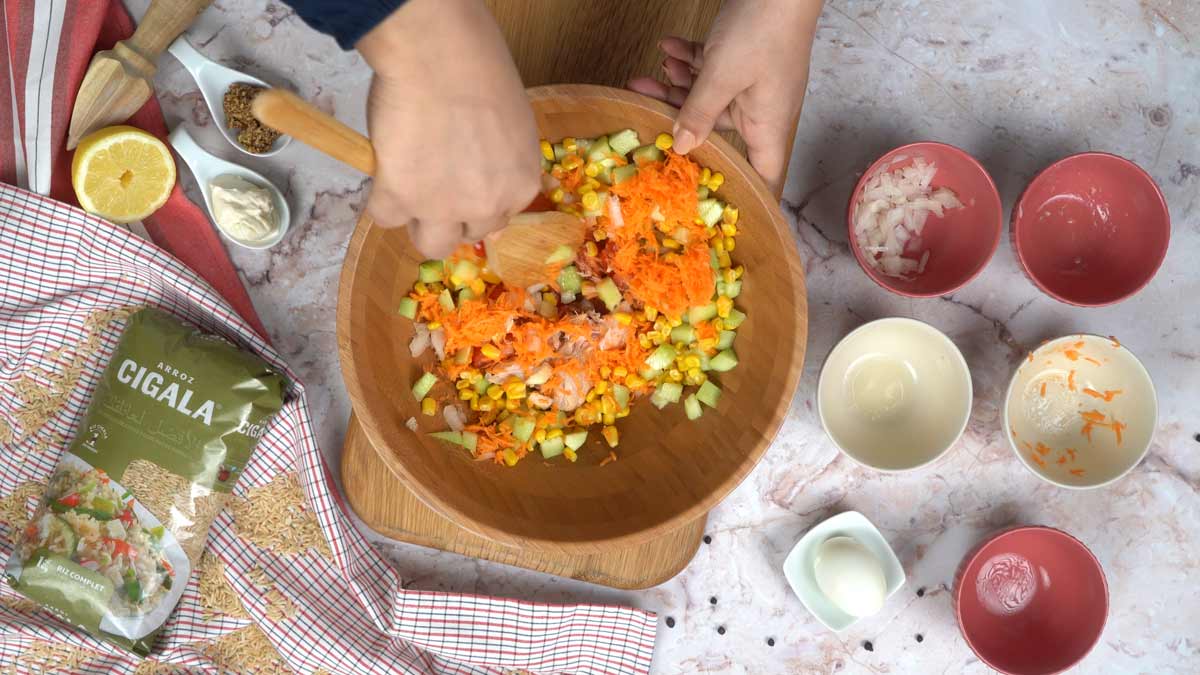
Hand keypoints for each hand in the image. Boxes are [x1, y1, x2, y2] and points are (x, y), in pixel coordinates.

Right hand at [357, 0, 539, 257]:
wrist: (439, 56)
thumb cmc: (479, 69)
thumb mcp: (512, 122)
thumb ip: (503, 160)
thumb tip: (485, 184)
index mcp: (521, 183)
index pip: (501, 216)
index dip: (478, 200)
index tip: (463, 184)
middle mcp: (488, 205)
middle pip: (469, 233)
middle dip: (452, 215)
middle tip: (433, 183)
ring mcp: (444, 208)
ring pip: (431, 244)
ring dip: (418, 220)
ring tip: (406, 186)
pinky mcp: (401, 199)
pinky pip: (385, 218)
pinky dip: (380, 197)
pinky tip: (382, 169)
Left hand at [629, 0, 822, 193]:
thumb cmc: (763, 30)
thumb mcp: (722, 75)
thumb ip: (699, 113)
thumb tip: (682, 148)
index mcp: (767, 125)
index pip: (765, 178)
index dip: (748, 199)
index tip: (719, 213)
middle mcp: (762, 111)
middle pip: (717, 133)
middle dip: (681, 124)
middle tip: (646, 116)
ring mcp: (753, 84)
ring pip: (708, 98)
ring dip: (679, 86)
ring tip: (651, 74)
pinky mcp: (744, 59)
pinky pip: (712, 70)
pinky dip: (690, 61)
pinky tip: (668, 48)